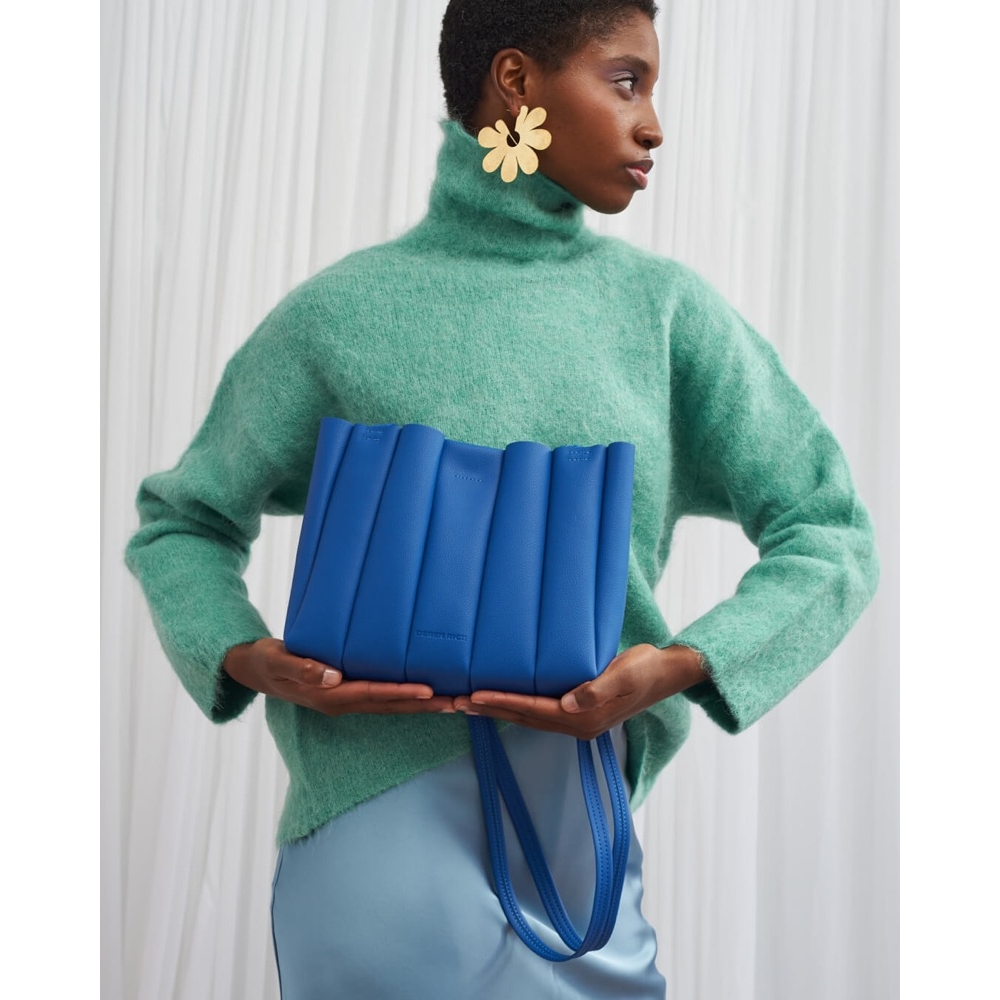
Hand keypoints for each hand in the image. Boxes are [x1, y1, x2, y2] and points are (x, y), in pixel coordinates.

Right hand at [222, 638, 455, 715]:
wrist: (254, 669)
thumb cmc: (267, 661)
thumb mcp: (278, 661)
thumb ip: (301, 668)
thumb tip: (331, 676)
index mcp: (329, 696)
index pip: (374, 695)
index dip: (402, 694)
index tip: (430, 692)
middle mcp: (342, 702)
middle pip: (391, 706)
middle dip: (425, 705)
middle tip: (460, 702)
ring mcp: (346, 700)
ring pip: (391, 705)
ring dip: (422, 705)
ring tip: (455, 702)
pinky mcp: (347, 692)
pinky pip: (382, 698)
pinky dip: (406, 697)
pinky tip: (427, 692)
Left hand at [453, 644, 707, 738]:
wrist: (667, 673)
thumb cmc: (645, 669)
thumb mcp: (625, 675)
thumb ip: (598, 689)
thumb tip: (570, 704)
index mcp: (583, 718)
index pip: (532, 710)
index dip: (502, 703)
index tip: (473, 696)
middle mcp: (576, 723)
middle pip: (524, 717)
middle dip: (490, 709)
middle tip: (455, 701)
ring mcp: (577, 719)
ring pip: (528, 715)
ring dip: (499, 708)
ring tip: (469, 701)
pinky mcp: (578, 708)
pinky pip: (540, 708)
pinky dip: (517, 703)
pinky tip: (503, 695)